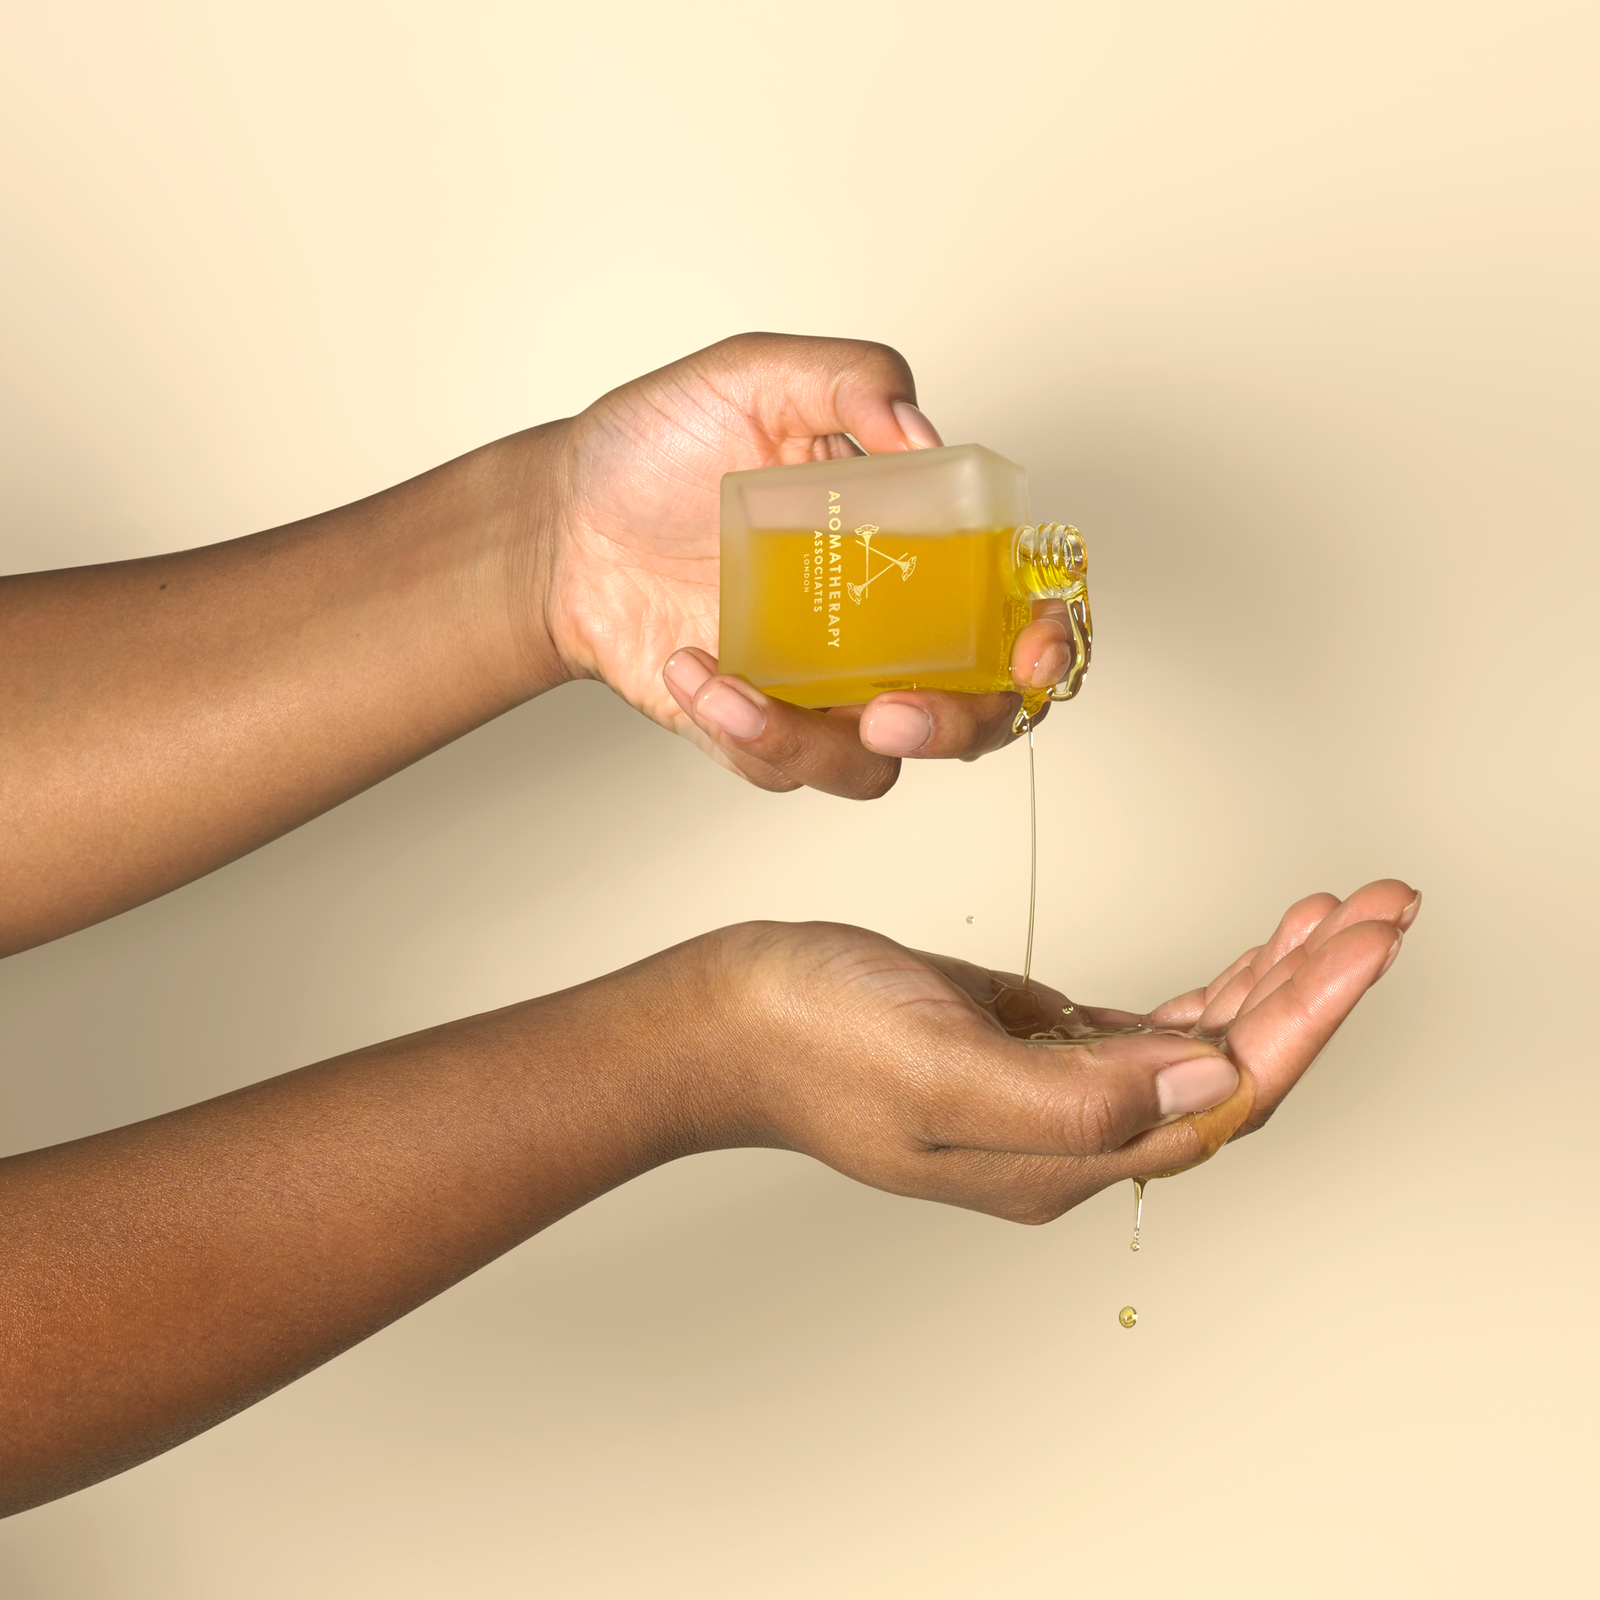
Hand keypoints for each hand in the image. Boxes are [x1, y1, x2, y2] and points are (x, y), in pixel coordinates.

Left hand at [542, 333, 1078, 798]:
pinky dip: (738, 727)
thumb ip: (852, 378)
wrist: (563, 519)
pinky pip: (777, 763)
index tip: (1034, 646)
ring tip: (737, 687)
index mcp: (911, 547)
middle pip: (973, 713)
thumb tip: (923, 436)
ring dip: (818, 747)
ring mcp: (822, 689)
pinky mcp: (756, 728)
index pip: (1014, 606)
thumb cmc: (660, 447)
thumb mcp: (756, 375)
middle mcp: (882, 630)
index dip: (1049, 638)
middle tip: (895, 710)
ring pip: (874, 766)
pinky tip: (690, 664)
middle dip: (954, 727)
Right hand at [701, 879, 1418, 1219]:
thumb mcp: (943, 1069)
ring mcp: (1050, 1091)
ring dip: (1275, 979)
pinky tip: (1251, 951)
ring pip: (1200, 1046)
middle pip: (1232, 1073)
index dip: (1307, 1022)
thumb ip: (1082, 1097)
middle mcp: (1070, 1137)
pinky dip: (1211, 982)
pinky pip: (1150, 1025)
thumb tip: (1217, 1081)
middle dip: (1315, 990)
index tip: (1369, 944)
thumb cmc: (810, 1037)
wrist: (724, 1016)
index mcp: (1059, 1158)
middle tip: (1385, 909)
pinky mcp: (1026, 1045)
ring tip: (1339, 912)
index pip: (1224, 1098)